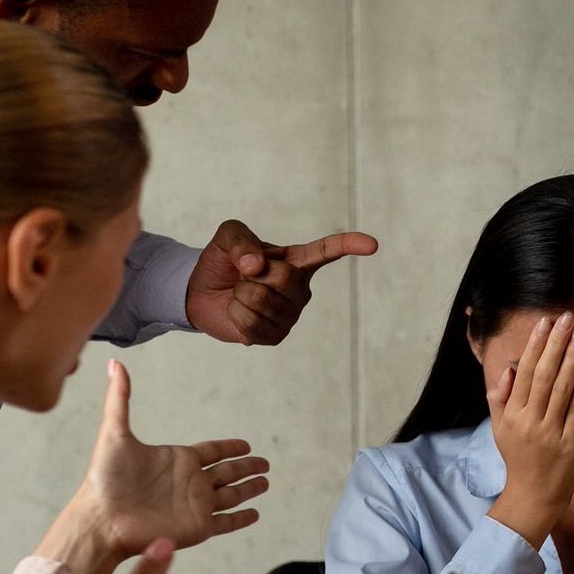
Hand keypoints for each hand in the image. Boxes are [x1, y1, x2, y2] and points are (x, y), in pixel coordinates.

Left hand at [39, 361, 268, 573]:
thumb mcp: (114, 432)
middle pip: (228, 472)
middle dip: (247, 467)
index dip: (230, 448)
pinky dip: (242, 518)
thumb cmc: (104, 479)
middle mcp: (191, 482)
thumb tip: (115, 363)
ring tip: (265, 483)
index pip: (213, 452)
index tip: (246, 445)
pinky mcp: (199, 527)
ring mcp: (196, 505)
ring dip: (249, 489)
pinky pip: (227, 522)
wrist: (101, 519)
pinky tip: (255, 513)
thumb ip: (119, 398)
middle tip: (265, 463)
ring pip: (232, 495)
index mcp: (178, 459)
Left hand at [185, 219, 377, 345]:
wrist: (202, 292)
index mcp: (298, 261)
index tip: (372, 245)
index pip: (328, 251)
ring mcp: (290, 315)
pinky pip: (251, 323)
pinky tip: (238, 311)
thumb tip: (256, 266)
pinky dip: (235, 314)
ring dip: (240, 294)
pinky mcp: (275, 337)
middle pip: (284, 278)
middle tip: (245, 274)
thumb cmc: (224, 262)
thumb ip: (240, 240)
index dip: (349, 245)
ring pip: (261, 300)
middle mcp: (301, 289)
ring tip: (241, 293)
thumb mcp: (227, 236)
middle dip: (252, 273)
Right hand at [485, 313, 573, 545]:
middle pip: (545, 375)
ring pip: (563, 390)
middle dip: (558, 344)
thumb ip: (500, 398)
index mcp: (512, 414)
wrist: (534, 495)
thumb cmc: (518, 457)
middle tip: (570, 319)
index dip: (536, 345)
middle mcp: (529, 421)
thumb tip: (508, 369)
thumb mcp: (500, 428)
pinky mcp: (571, 444)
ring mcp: (551, 433)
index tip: (546, 322)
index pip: (526, 372)